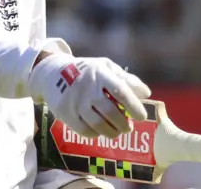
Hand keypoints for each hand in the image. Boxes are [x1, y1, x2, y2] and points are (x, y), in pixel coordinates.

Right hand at [28, 54, 150, 138]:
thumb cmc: (87, 71)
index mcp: (100, 74)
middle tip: (128, 127)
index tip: (142, 116)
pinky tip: (101, 130)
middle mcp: (88, 88)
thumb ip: (127, 79)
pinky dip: (97, 134)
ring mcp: (76, 102)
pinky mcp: (66, 114)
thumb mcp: (106, 67)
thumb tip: (146, 94)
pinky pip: (85, 131)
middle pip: (111, 112)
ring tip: (117, 131)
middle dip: (123, 124)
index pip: (121, 91)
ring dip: (112, 132)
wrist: (53, 73)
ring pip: (99, 125)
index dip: (134, 106)